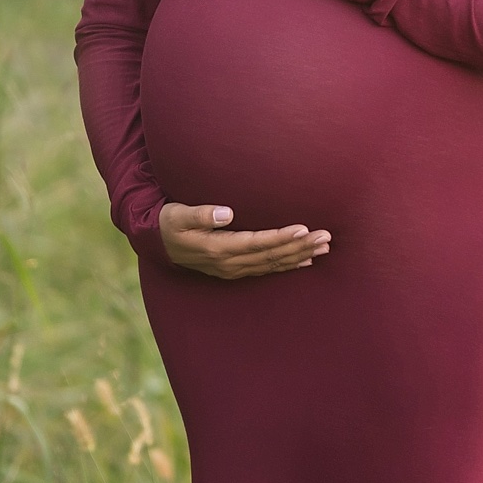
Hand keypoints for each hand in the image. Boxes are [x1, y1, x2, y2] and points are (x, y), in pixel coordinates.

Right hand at [158, 203, 331, 278]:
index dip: (282, 237)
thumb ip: (201, 214)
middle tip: (325, 238)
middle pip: (271, 256)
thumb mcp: (177, 215)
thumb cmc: (169, 223)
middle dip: (300, 247)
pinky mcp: (235, 269)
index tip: (304, 229)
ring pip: (272, 264)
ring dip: (299, 256)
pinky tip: (305, 261)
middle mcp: (229, 263)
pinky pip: (266, 269)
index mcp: (217, 248)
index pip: (258, 243)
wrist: (157, 243)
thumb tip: (226, 213)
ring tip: (323, 248)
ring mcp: (233, 269)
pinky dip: (287, 265)